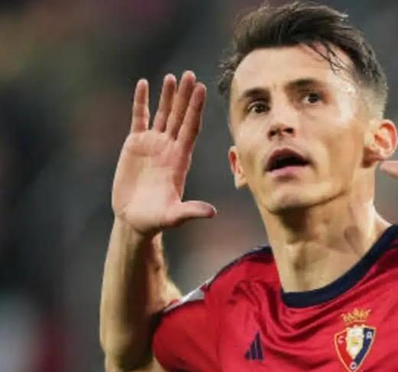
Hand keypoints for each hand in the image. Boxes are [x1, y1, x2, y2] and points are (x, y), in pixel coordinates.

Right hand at [112, 71, 214, 235]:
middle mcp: (169, 148)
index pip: (191, 128)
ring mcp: (153, 144)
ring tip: (173, 77)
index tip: (202, 89)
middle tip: (191, 74)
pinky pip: (139, 118)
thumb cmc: (156, 220)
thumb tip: (212, 213)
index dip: (196, 108)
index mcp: (180, 159)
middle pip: (180, 116)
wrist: (134, 219)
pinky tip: (143, 84)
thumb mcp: (174, 216)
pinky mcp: (135, 144)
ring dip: (167, 96)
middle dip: (185, 96)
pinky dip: (141, 102)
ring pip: (163, 114)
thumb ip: (191, 211)